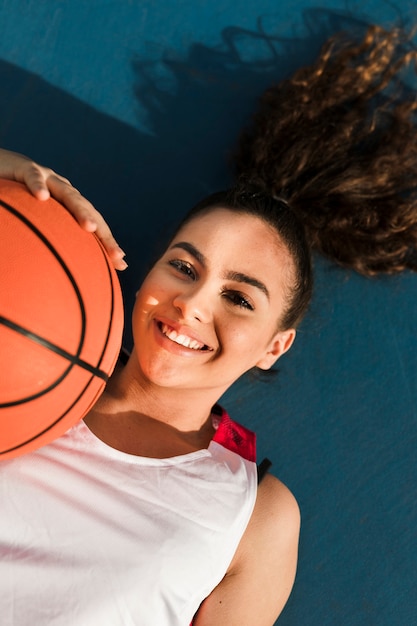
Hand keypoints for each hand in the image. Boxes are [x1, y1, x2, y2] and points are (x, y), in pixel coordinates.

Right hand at [0, 148, 126, 269]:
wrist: (0, 167)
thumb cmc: (18, 201)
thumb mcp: (37, 222)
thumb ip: (50, 240)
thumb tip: (60, 272)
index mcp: (69, 206)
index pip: (94, 226)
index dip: (108, 243)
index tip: (121, 265)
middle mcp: (64, 192)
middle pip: (89, 214)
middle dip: (104, 233)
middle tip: (116, 253)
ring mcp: (48, 179)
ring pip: (69, 195)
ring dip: (81, 210)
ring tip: (90, 227)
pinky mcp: (26, 168)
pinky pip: (33, 177)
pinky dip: (38, 186)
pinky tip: (42, 196)